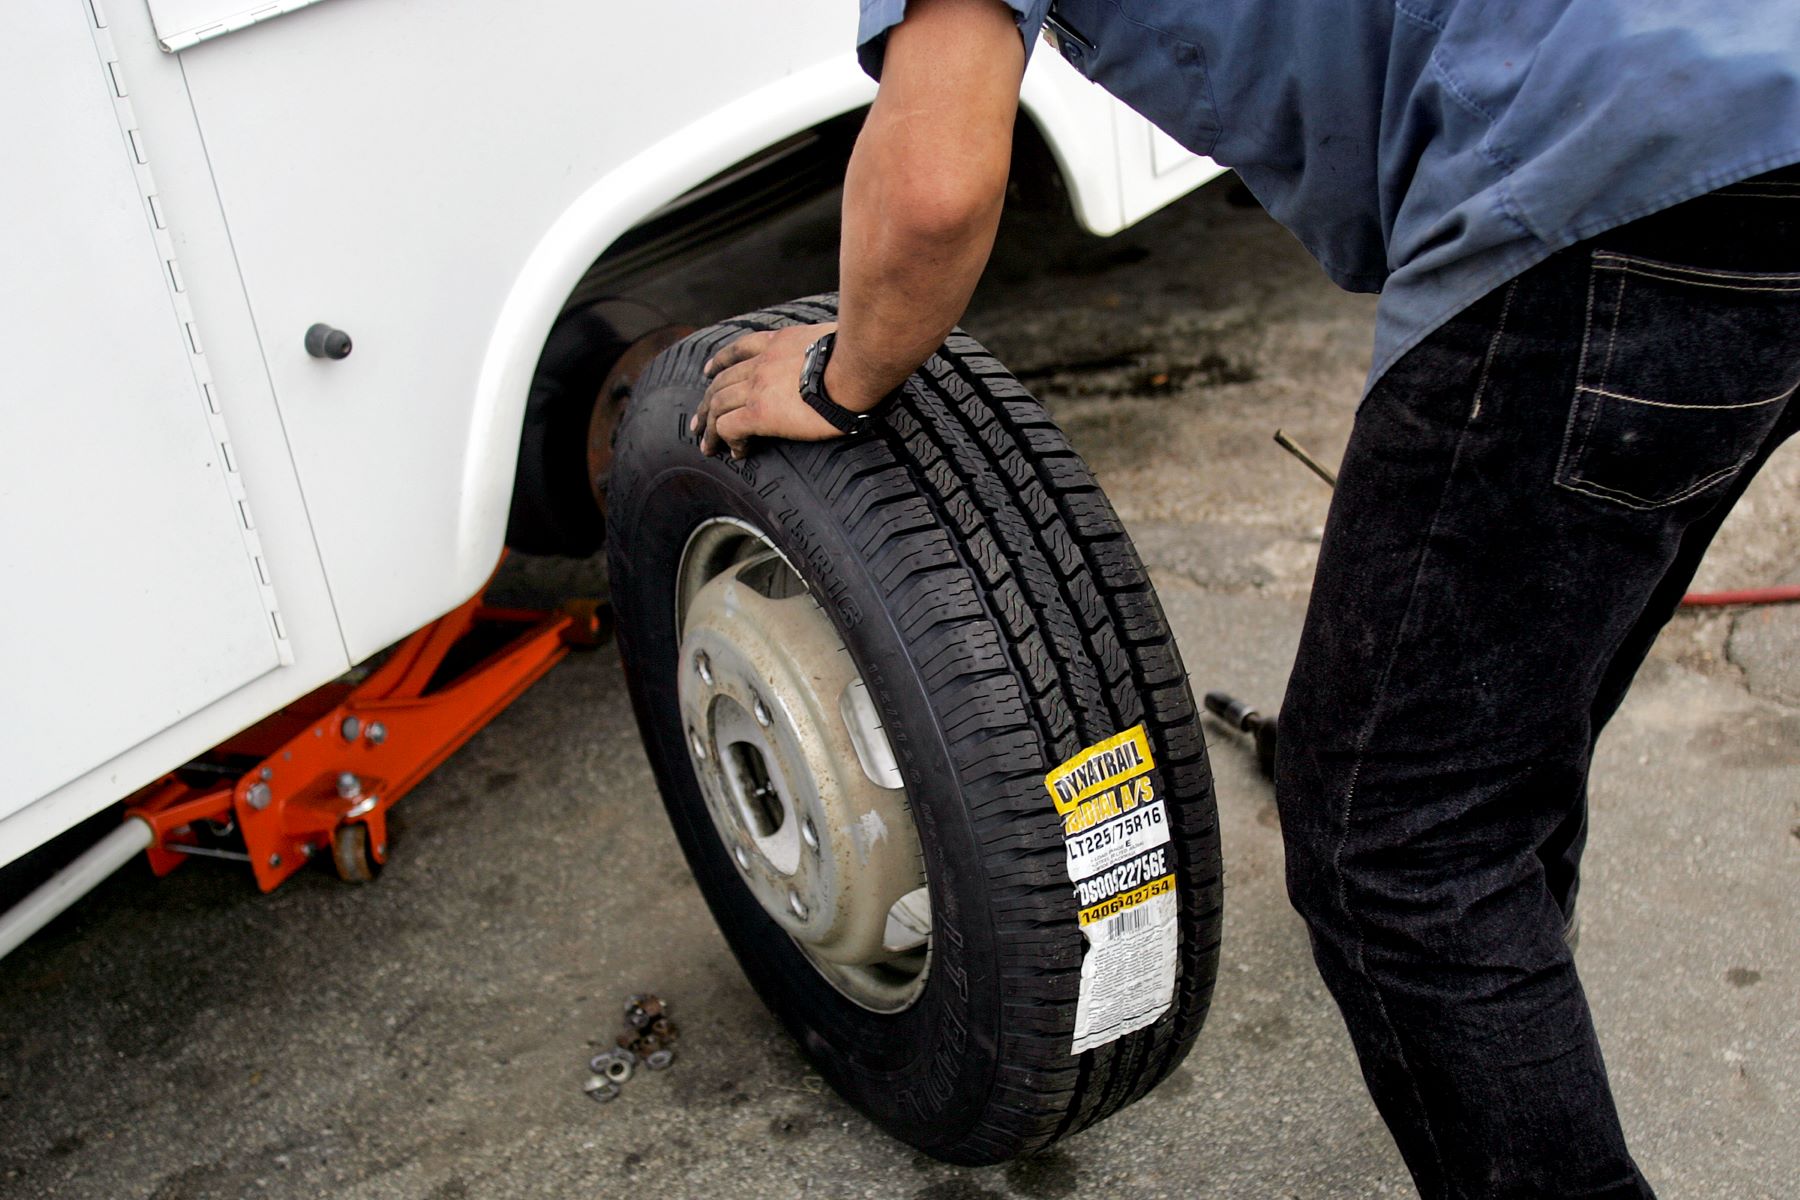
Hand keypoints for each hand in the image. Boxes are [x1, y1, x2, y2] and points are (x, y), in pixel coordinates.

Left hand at [694, 323, 840, 458]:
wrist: (854, 368)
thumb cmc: (860, 356)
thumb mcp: (836, 338)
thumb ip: (827, 346)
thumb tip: (846, 353)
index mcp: (779, 343)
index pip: (740, 349)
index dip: (720, 361)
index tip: (708, 370)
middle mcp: (762, 362)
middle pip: (722, 382)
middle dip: (706, 402)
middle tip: (697, 421)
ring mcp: (757, 386)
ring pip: (717, 405)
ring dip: (708, 426)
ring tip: (706, 445)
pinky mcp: (760, 413)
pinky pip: (729, 427)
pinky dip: (726, 440)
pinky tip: (734, 453)